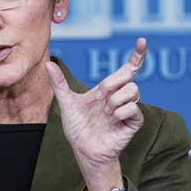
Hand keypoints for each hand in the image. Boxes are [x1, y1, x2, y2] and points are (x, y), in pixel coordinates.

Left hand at [45, 38, 146, 190]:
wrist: (83, 149)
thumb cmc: (78, 127)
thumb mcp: (67, 103)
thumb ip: (59, 84)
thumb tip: (48, 64)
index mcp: (109, 89)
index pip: (128, 68)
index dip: (137, 55)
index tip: (142, 41)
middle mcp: (120, 96)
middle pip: (128, 77)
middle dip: (111, 83)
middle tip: (98, 97)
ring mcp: (128, 109)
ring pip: (133, 90)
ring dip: (115, 100)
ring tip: (105, 112)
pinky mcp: (133, 122)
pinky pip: (134, 108)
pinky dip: (120, 111)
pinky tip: (112, 119)